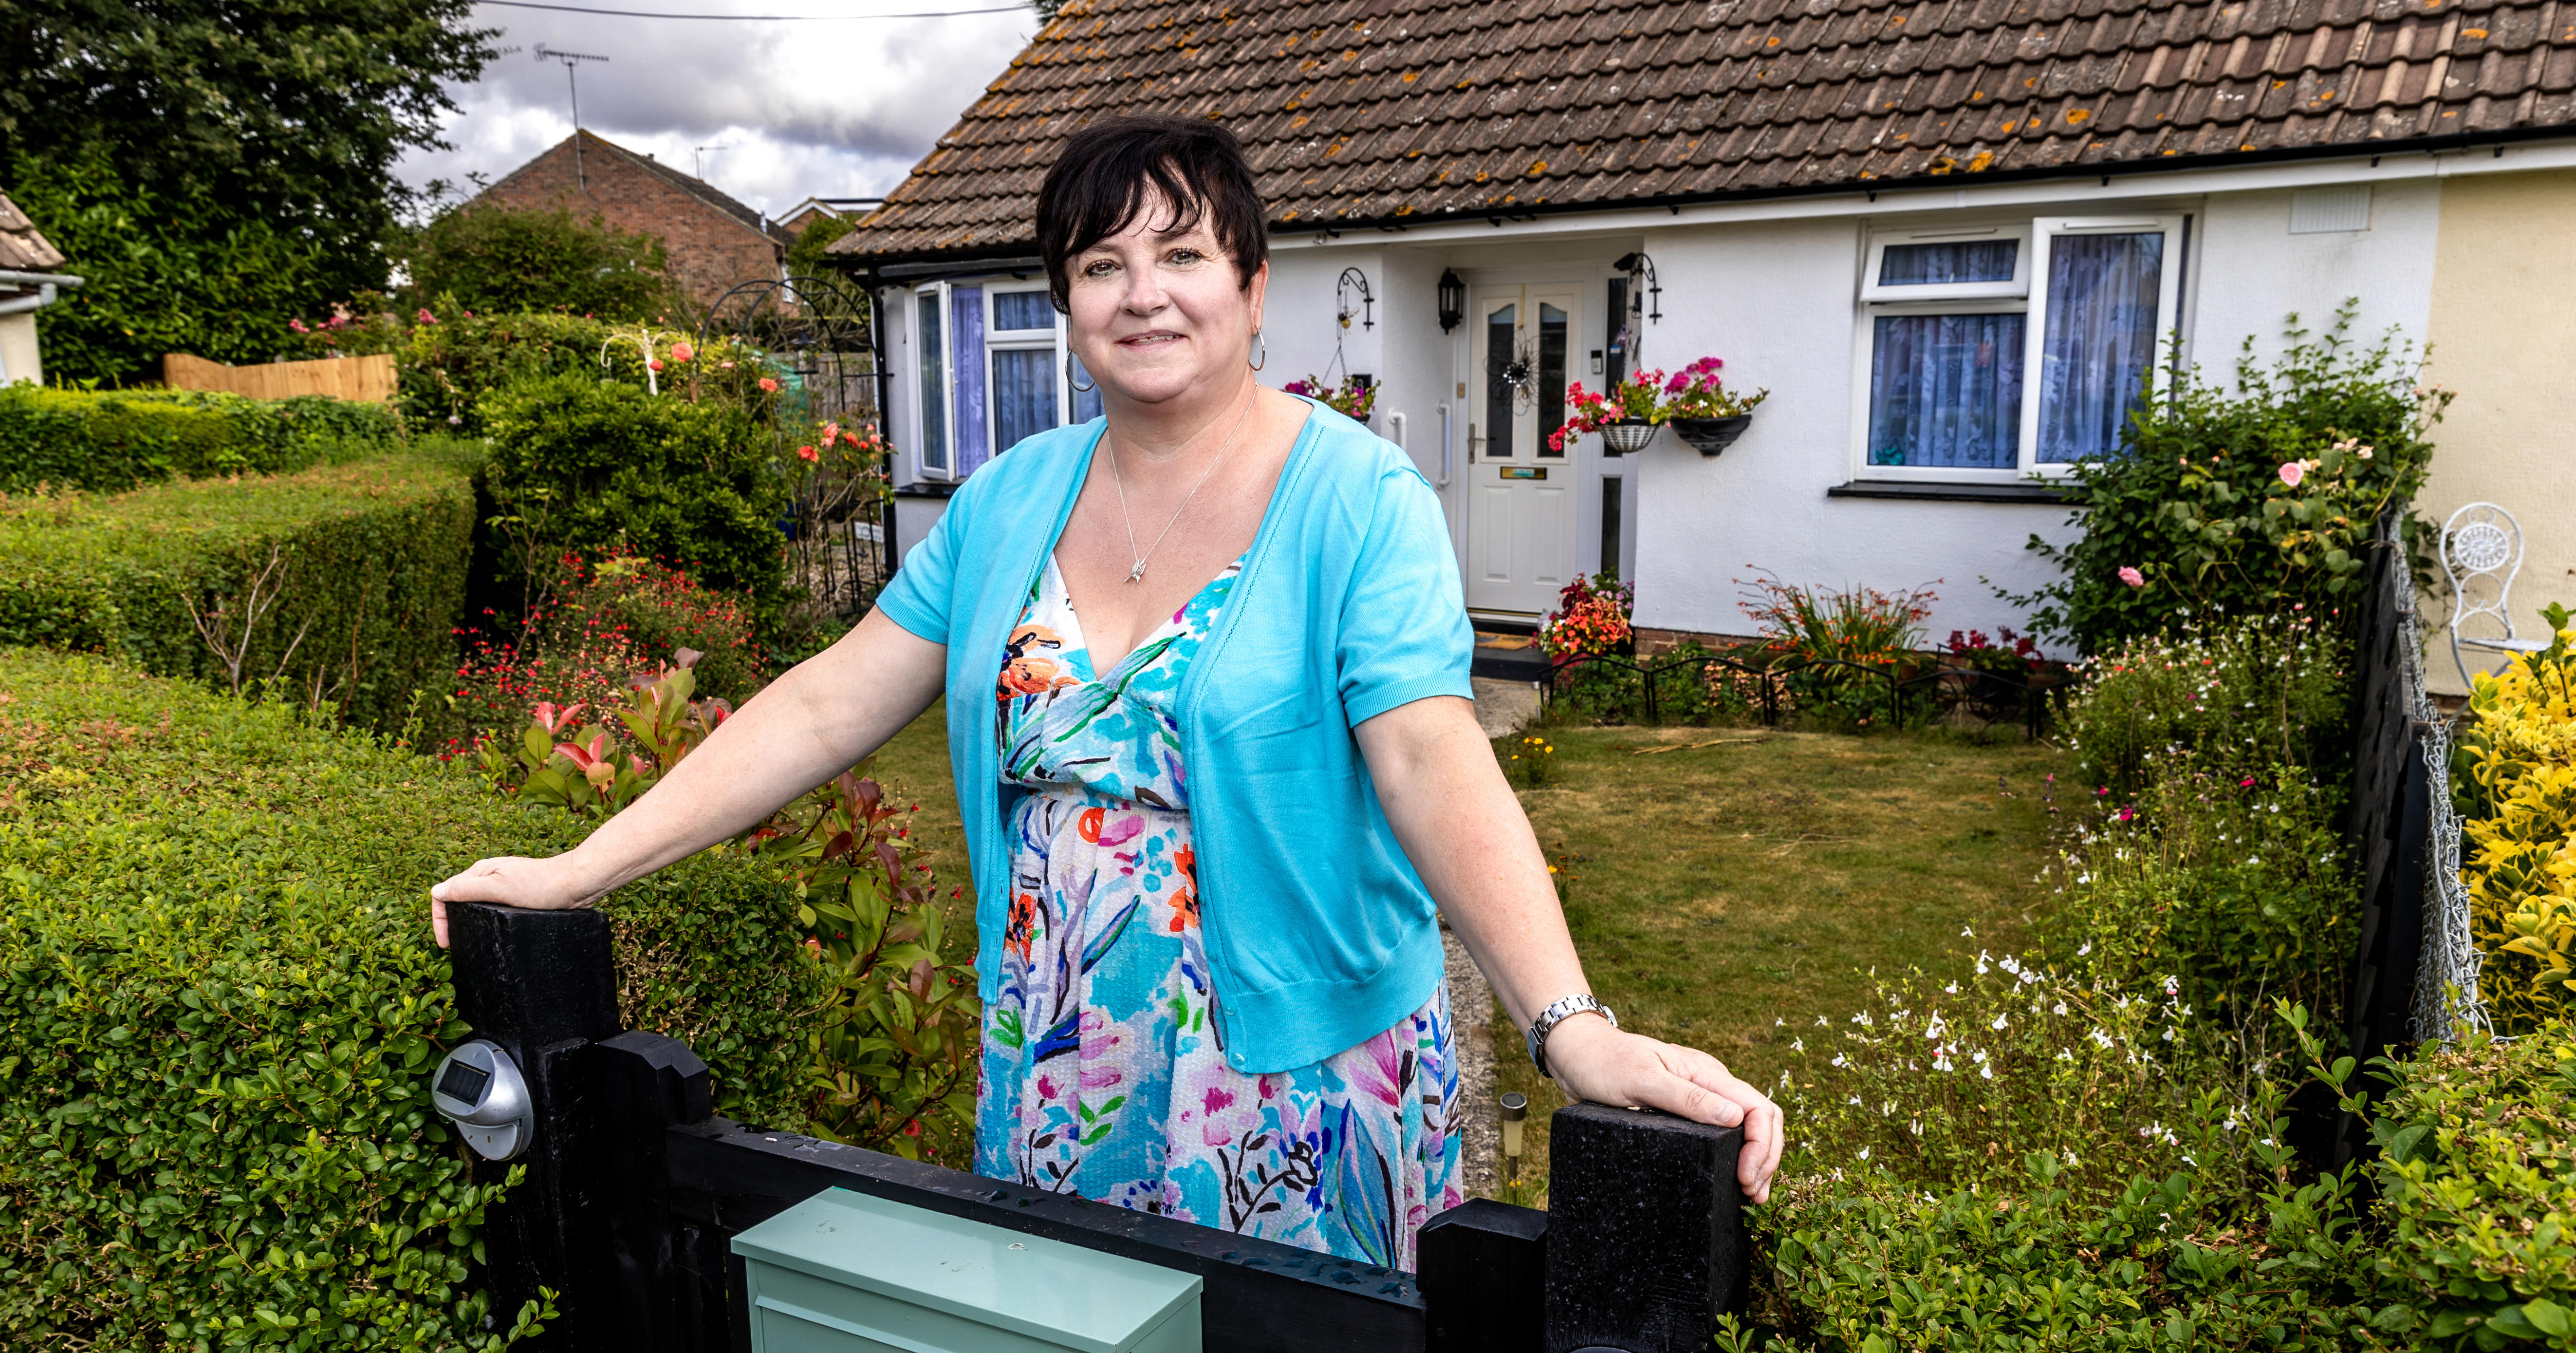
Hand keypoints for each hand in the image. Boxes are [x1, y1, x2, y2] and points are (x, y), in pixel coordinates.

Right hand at [426, 854, 602, 949]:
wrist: (577, 884)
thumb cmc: (542, 885)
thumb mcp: (500, 888)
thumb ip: (468, 889)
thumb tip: (437, 891)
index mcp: (481, 872)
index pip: (445, 893)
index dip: (439, 918)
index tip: (445, 942)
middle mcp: (489, 877)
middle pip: (458, 899)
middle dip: (452, 921)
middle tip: (455, 945)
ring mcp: (503, 886)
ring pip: (476, 905)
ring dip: (469, 922)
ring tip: (471, 941)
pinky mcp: (517, 896)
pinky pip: (493, 909)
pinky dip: (487, 921)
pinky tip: (493, 933)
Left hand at [1541, 1014, 1785, 1203]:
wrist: (1575, 1056)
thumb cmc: (1605, 1063)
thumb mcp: (1642, 1079)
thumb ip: (1687, 1097)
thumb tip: (1735, 1119)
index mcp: (1707, 1073)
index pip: (1758, 1109)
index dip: (1762, 1146)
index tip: (1746, 1177)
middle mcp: (1710, 1085)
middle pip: (1762, 1119)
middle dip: (1766, 1157)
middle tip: (1753, 1194)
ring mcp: (1699, 1099)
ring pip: (1747, 1128)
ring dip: (1757, 1160)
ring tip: (1751, 1194)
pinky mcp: (1683, 1113)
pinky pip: (1721, 1134)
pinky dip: (1734, 1156)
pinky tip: (1729, 1178)